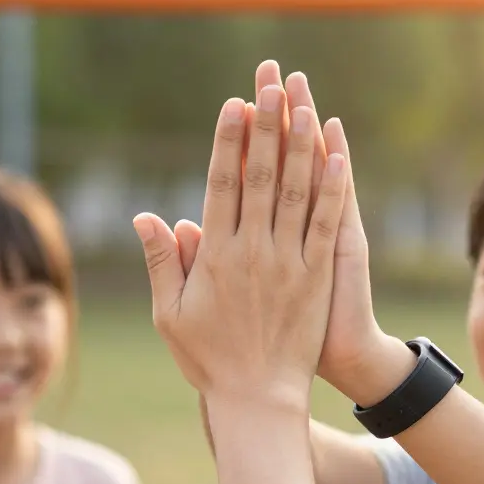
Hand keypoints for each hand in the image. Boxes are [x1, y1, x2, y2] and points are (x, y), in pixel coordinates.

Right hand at [134, 86, 349, 403]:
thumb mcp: (170, 314)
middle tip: (269, 85)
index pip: (222, 185)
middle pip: (261, 176)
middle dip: (265, 126)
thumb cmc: (208, 358)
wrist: (258, 398)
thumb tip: (145, 216)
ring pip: (296, 192)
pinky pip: (326, 226)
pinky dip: (332, 191)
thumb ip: (162, 262)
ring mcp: (289, 263)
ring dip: (301, 146)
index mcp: (216, 257)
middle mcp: (254, 251)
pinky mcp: (317, 277)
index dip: (228, 142)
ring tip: (304, 105)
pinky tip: (339, 158)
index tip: (233, 106)